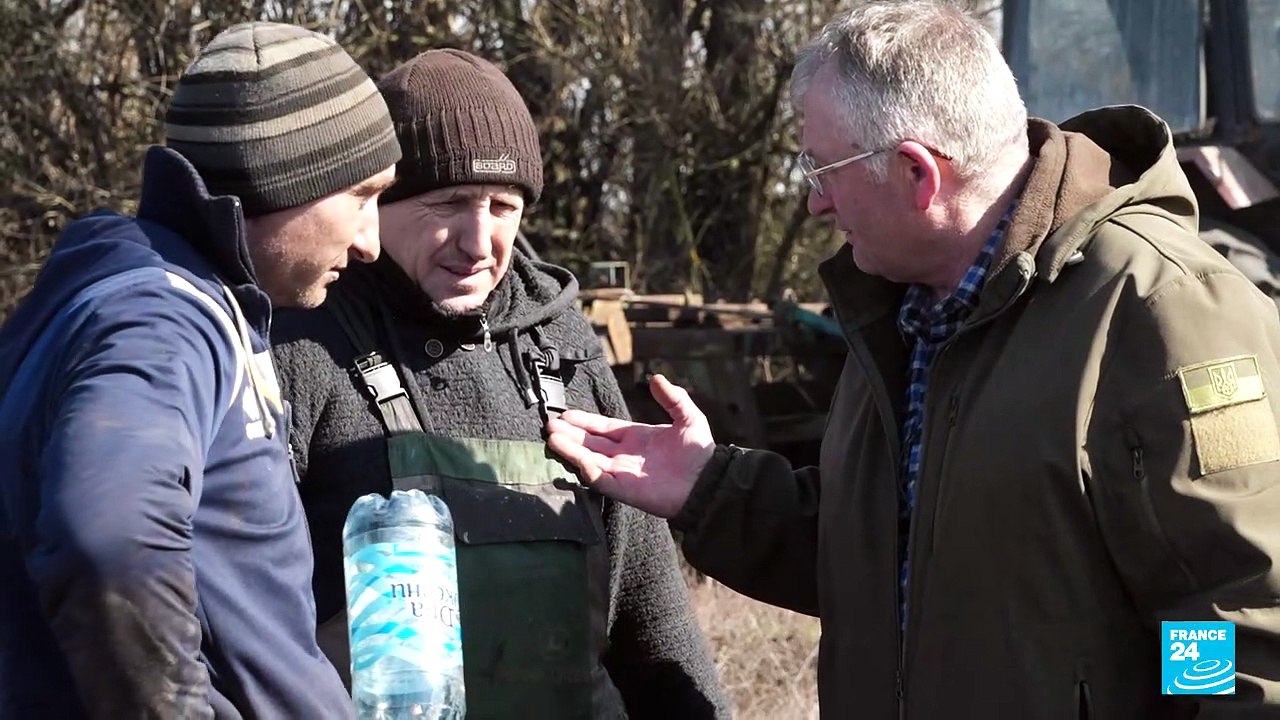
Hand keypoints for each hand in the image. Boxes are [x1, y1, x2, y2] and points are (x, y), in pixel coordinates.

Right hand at [547, 374, 715, 517]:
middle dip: (569, 434)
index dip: (583, 421)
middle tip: (549, 424)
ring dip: (570, 449)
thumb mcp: (688, 417)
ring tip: (551, 437)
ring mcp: (622, 473)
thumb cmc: (700, 452)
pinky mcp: (624, 489)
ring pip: (588, 459)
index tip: (564, 414)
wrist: (708, 482)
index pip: (602, 427)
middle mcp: (624, 455)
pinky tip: (574, 458)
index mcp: (635, 437)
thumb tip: (656, 378)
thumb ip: (673, 397)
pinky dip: (586, 469)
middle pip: (589, 443)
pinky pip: (600, 479)